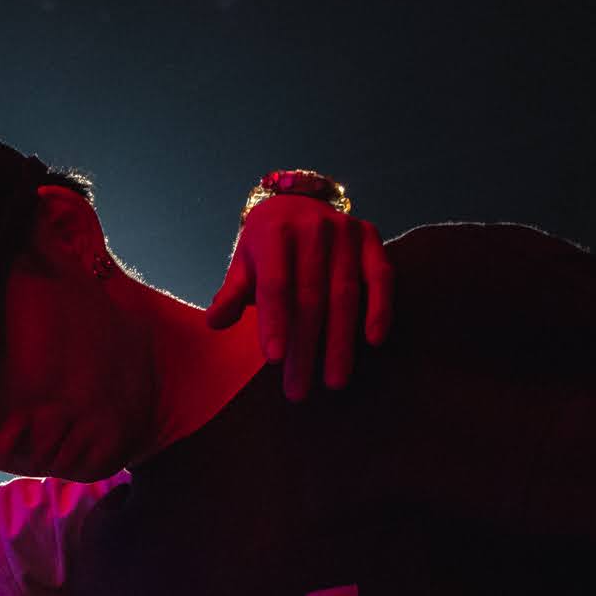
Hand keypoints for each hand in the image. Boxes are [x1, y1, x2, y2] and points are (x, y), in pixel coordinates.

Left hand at [209, 191, 392, 398]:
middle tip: (298, 391)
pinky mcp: (370, 238)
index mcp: (274, 232)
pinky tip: (374, 341)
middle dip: (304, 349)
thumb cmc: (265, 247)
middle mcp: (313, 228)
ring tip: (334, 381)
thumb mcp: (243, 265)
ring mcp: (345, 231)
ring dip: (340, 342)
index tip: (274, 360)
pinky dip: (380, 308)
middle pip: (310, 298)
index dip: (274, 322)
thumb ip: (231, 294)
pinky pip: (381, 277)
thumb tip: (215, 322)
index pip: (275, 284)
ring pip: (344, 294)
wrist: (297, 204)